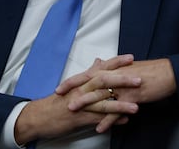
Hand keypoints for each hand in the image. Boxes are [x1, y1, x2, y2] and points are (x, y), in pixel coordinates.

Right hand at [14, 54, 140, 144]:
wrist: (38, 116)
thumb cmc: (57, 101)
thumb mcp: (74, 85)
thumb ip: (89, 73)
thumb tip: (99, 61)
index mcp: (83, 81)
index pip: (102, 68)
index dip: (117, 63)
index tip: (131, 58)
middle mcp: (83, 90)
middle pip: (105, 81)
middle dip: (123, 80)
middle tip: (139, 79)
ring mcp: (82, 104)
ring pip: (103, 102)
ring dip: (121, 104)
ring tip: (136, 106)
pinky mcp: (80, 118)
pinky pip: (98, 120)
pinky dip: (111, 120)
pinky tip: (124, 121)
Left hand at [58, 58, 176, 111]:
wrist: (168, 74)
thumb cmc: (152, 72)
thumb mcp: (130, 68)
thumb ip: (114, 69)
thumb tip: (102, 64)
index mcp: (116, 69)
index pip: (91, 73)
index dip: (75, 79)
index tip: (61, 86)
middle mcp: (117, 76)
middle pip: (92, 81)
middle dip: (75, 88)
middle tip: (60, 95)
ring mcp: (124, 86)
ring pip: (102, 93)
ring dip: (86, 102)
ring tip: (73, 110)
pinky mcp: (133, 97)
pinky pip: (118, 110)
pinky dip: (108, 119)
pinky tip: (100, 127)